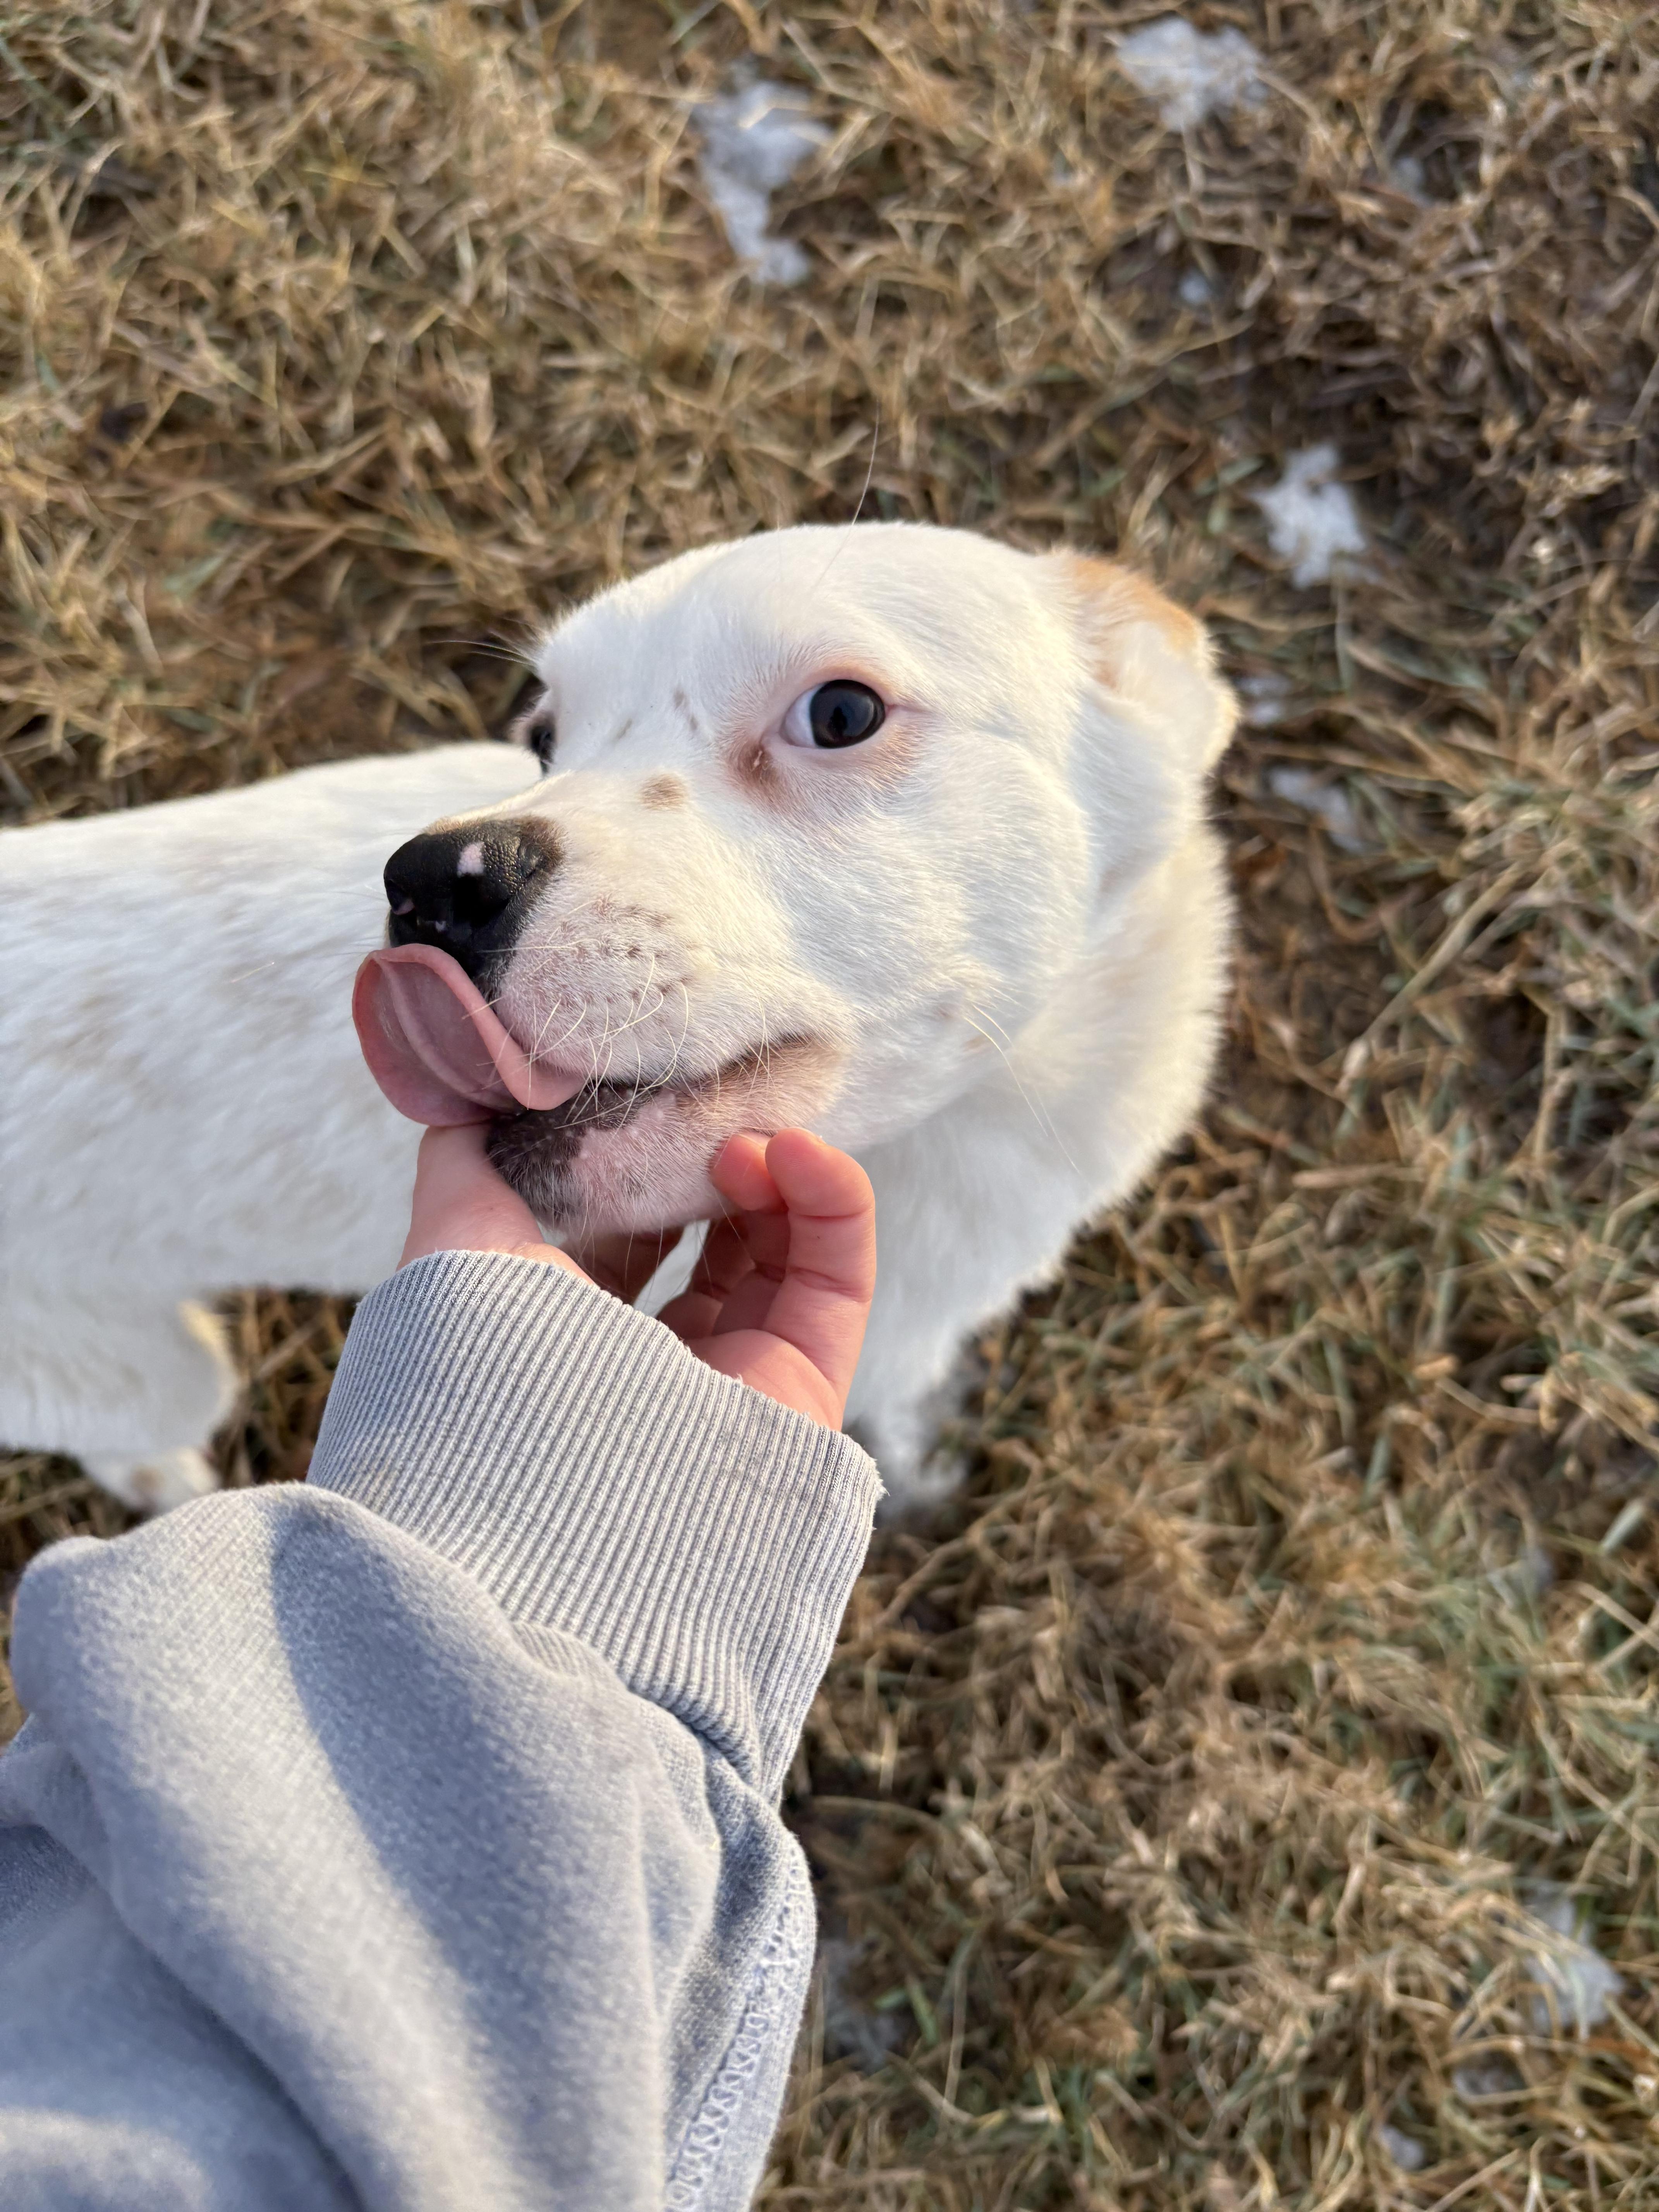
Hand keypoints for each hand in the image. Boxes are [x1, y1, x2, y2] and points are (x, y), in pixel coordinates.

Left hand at [399, 1123, 875, 1428]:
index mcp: (572, 1340)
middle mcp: (655, 1367)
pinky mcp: (805, 1390)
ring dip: (775, 1174)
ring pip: (783, 1254)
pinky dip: (833, 1202)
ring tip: (743, 1138)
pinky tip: (798, 1148)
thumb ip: (460, 1169)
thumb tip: (466, 1100)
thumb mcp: (453, 1247)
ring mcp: (737, 1382)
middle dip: (719, 1166)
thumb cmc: (483, 1377)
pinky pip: (837, 1281)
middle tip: (710, 1110)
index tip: (648, 1104)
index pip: (628, 1238)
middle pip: (715, 1242)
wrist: (542, 1510)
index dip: (645, 1165)